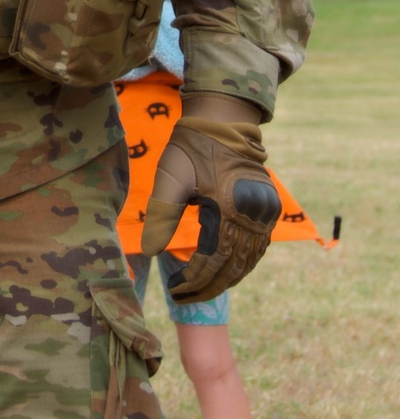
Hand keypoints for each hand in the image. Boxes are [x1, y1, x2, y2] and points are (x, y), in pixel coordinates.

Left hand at [140, 94, 280, 302]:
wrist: (221, 120)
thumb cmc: (190, 147)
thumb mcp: (170, 179)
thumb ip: (162, 216)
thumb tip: (150, 252)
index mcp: (228, 207)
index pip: (212, 259)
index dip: (194, 279)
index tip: (176, 290)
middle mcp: (252, 213)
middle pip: (233, 265)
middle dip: (210, 286)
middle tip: (186, 298)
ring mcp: (264, 211)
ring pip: (250, 259)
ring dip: (228, 278)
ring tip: (203, 290)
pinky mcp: (268, 206)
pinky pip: (259, 245)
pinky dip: (244, 262)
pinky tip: (227, 271)